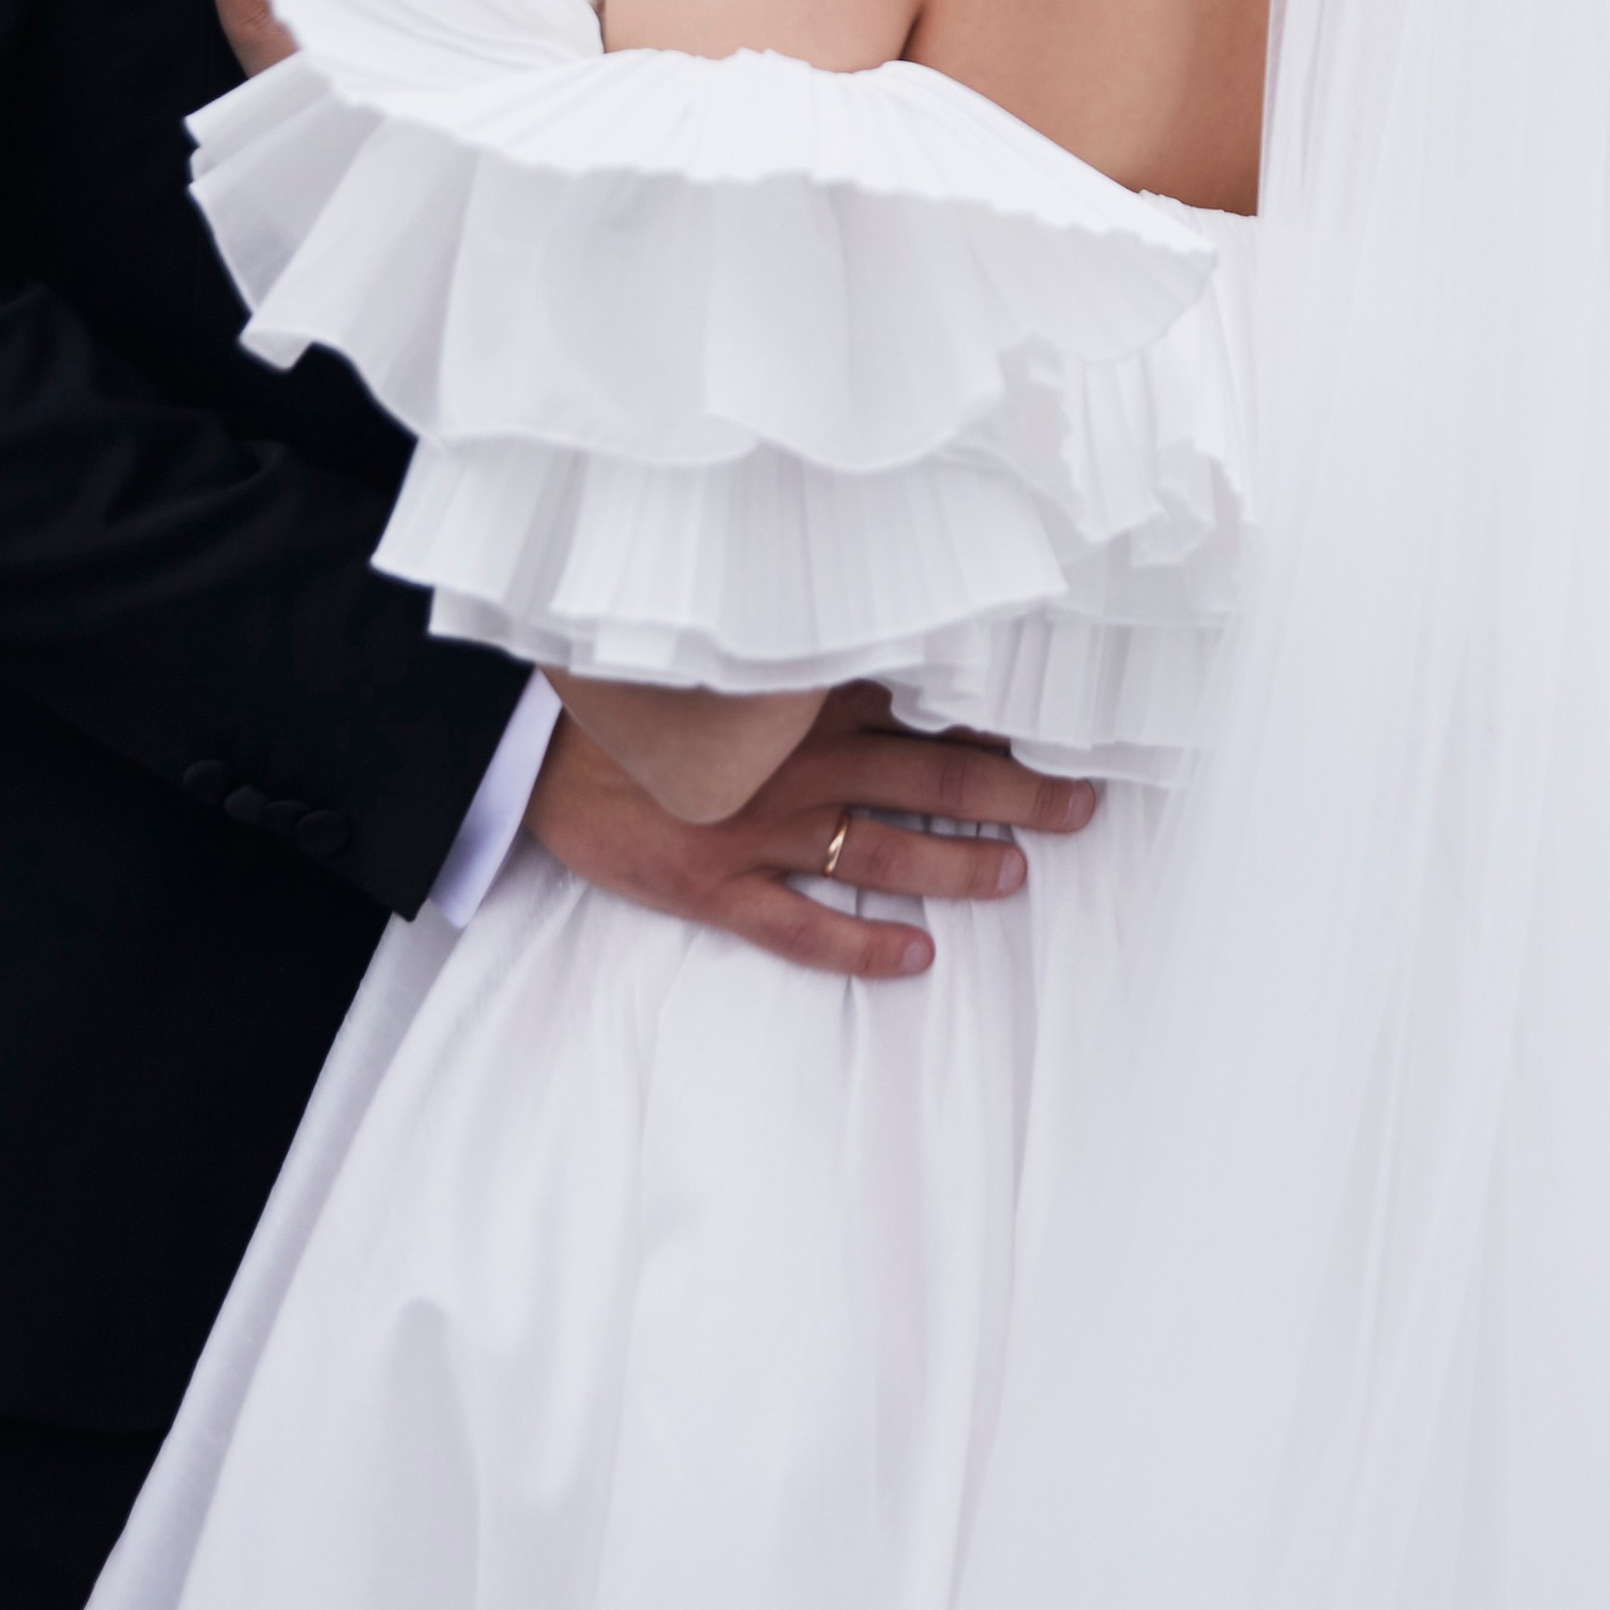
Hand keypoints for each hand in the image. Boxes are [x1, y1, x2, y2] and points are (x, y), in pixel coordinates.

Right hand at [522, 681, 1098, 981]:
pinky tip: (915, 957)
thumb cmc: (631, 699)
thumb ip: (804, 660)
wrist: (528, 745)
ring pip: (881, 849)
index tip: (1058, 722)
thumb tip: (894, 652)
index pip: (920, 704)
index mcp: (800, 697)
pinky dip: (859, 941)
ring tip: (1017, 874)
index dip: (994, 717)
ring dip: (957, 864)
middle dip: (1013, 790)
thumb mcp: (724, 659)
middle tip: (1080, 804)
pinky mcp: (712, 886)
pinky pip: (798, 923)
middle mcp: (793, 759)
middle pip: (928, 775)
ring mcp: (756, 827)